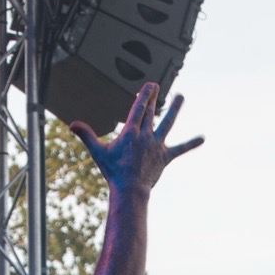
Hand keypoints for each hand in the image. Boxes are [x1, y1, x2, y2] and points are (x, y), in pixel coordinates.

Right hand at [69, 83, 202, 195]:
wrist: (129, 189)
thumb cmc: (113, 171)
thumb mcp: (98, 152)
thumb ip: (86, 135)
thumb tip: (72, 124)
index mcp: (130, 132)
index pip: (139, 109)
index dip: (144, 95)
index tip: (149, 85)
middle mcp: (145, 135)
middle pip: (151, 112)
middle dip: (154, 96)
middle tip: (157, 84)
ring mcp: (156, 145)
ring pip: (167, 123)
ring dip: (175, 109)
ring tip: (182, 96)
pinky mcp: (164, 156)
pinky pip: (179, 149)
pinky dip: (190, 144)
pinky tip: (202, 138)